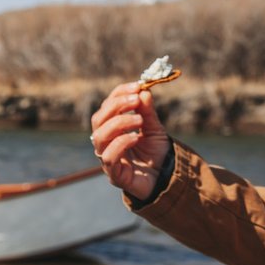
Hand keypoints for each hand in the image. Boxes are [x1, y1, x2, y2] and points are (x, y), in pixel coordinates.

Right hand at [90, 82, 169, 199]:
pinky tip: (136, 138)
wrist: (166, 178)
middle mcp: (106, 143)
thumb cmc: (156, 153)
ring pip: (99, 137)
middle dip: (116, 106)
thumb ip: (148, 112)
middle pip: (98, 120)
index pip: (106, 107)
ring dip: (119, 123)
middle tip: (136, 100)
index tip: (137, 86)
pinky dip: (121, 143)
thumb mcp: (155, 128)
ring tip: (139, 121)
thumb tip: (143, 90)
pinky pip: (108, 157)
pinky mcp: (114, 175)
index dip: (118, 94)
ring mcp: (107, 159)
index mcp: (112, 129)